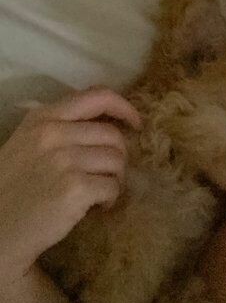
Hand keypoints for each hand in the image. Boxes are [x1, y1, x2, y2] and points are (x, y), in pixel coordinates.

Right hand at [0, 86, 141, 287]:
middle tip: (106, 174)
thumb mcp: (27, 143)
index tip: (135, 123)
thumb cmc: (12, 188)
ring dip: (115, 179)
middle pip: (112, 135)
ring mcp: (65, 161)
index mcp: (42, 118)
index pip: (97, 97)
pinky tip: (94, 206)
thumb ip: (60, 126)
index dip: (124, 108)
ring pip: (117, 161)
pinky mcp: (75, 188)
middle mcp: (53, 134)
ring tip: (97, 192)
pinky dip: (110, 199)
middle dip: (117, 157)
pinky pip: (113, 187)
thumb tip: (105, 118)